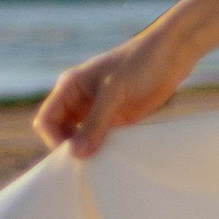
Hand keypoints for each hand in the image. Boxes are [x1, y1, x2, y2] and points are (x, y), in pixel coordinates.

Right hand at [33, 26, 189, 156]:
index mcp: (70, 88)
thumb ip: (94, 122)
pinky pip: (102, 141)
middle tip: (88, 164)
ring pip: (81, 140)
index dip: (54, 139)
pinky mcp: (117, 120)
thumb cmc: (139, 63)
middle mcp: (80, 101)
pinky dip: (104, 151)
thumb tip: (75, 153)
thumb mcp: (113, 91)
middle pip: (61, 134)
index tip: (74, 153)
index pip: (47, 121)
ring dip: (88, 152)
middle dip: (70, 149)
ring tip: (102, 162)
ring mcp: (98, 112)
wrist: (172, 55)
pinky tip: (115, 158)